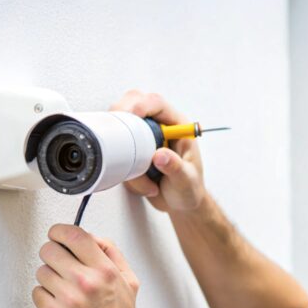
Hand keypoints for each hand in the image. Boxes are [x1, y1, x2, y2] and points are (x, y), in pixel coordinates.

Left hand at [32, 224, 142, 307]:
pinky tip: (60, 306)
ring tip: (64, 291)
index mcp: (105, 271)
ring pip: (41, 272)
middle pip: (50, 250)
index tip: (56, 235)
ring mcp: (68, 299)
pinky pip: (37, 293)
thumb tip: (93, 238)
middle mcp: (86, 282)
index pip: (74, 235)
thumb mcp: (129, 282)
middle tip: (60, 266)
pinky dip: (45, 298)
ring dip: (49, 279)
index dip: (60, 231)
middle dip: (52, 256)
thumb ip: (113, 255)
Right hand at [110, 90, 205, 211]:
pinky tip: (145, 184)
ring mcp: (143, 138)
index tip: (131, 115)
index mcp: (176, 126)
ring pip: (120, 130)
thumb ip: (176, 168)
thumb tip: (160, 155)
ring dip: (127, 157)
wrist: (180, 204)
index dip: (142, 105)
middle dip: (123, 120)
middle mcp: (158, 128)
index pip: (157, 104)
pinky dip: (126, 172)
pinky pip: (117, 154)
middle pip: (132, 105)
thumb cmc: (189, 189)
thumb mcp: (186, 181)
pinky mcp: (131, 151)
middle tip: (124, 140)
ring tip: (149, 179)